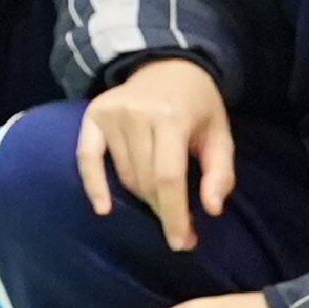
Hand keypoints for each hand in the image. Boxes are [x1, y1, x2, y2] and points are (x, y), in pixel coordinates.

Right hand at [81, 59, 234, 245]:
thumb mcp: (221, 134)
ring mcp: (111, 114)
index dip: (175, 214)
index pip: (168, 177)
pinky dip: (93, 184)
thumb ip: (220, 172)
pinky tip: (103, 208)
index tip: (182, 243)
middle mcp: (137, 115)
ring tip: (160, 204)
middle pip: (144, 180)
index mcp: (172, 118)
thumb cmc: (199, 105)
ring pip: (124, 174)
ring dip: (142, 197)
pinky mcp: (93, 115)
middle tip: (179, 229)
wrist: (166, 64)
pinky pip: (87, 157)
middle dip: (162, 210)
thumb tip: (210, 210)